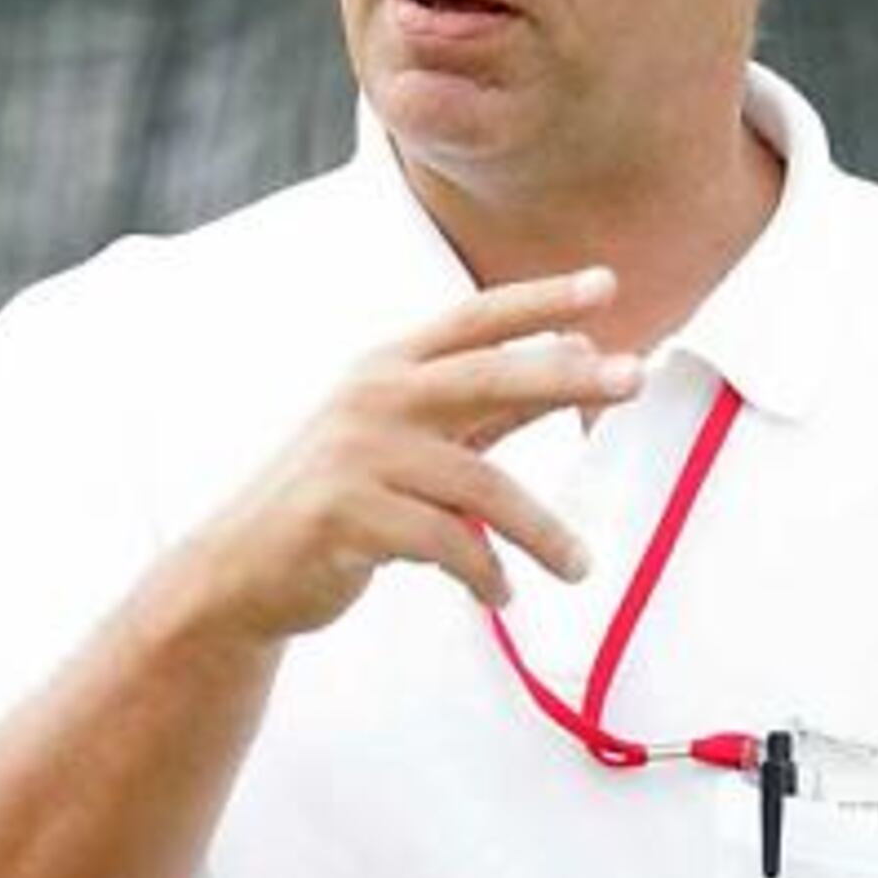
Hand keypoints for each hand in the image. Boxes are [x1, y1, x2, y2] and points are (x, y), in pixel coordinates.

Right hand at [186, 266, 642, 642]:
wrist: (243, 567)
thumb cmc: (341, 495)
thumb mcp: (409, 436)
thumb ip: (485, 406)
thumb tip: (574, 362)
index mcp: (388, 368)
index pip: (475, 320)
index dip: (540, 299)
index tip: (605, 284)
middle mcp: (374, 398)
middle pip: (487, 376)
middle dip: (565, 374)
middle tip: (634, 376)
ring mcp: (358, 455)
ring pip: (481, 486)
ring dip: (541, 532)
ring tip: (578, 565)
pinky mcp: (347, 516)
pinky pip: (446, 545)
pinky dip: (485, 573)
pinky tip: (500, 593)